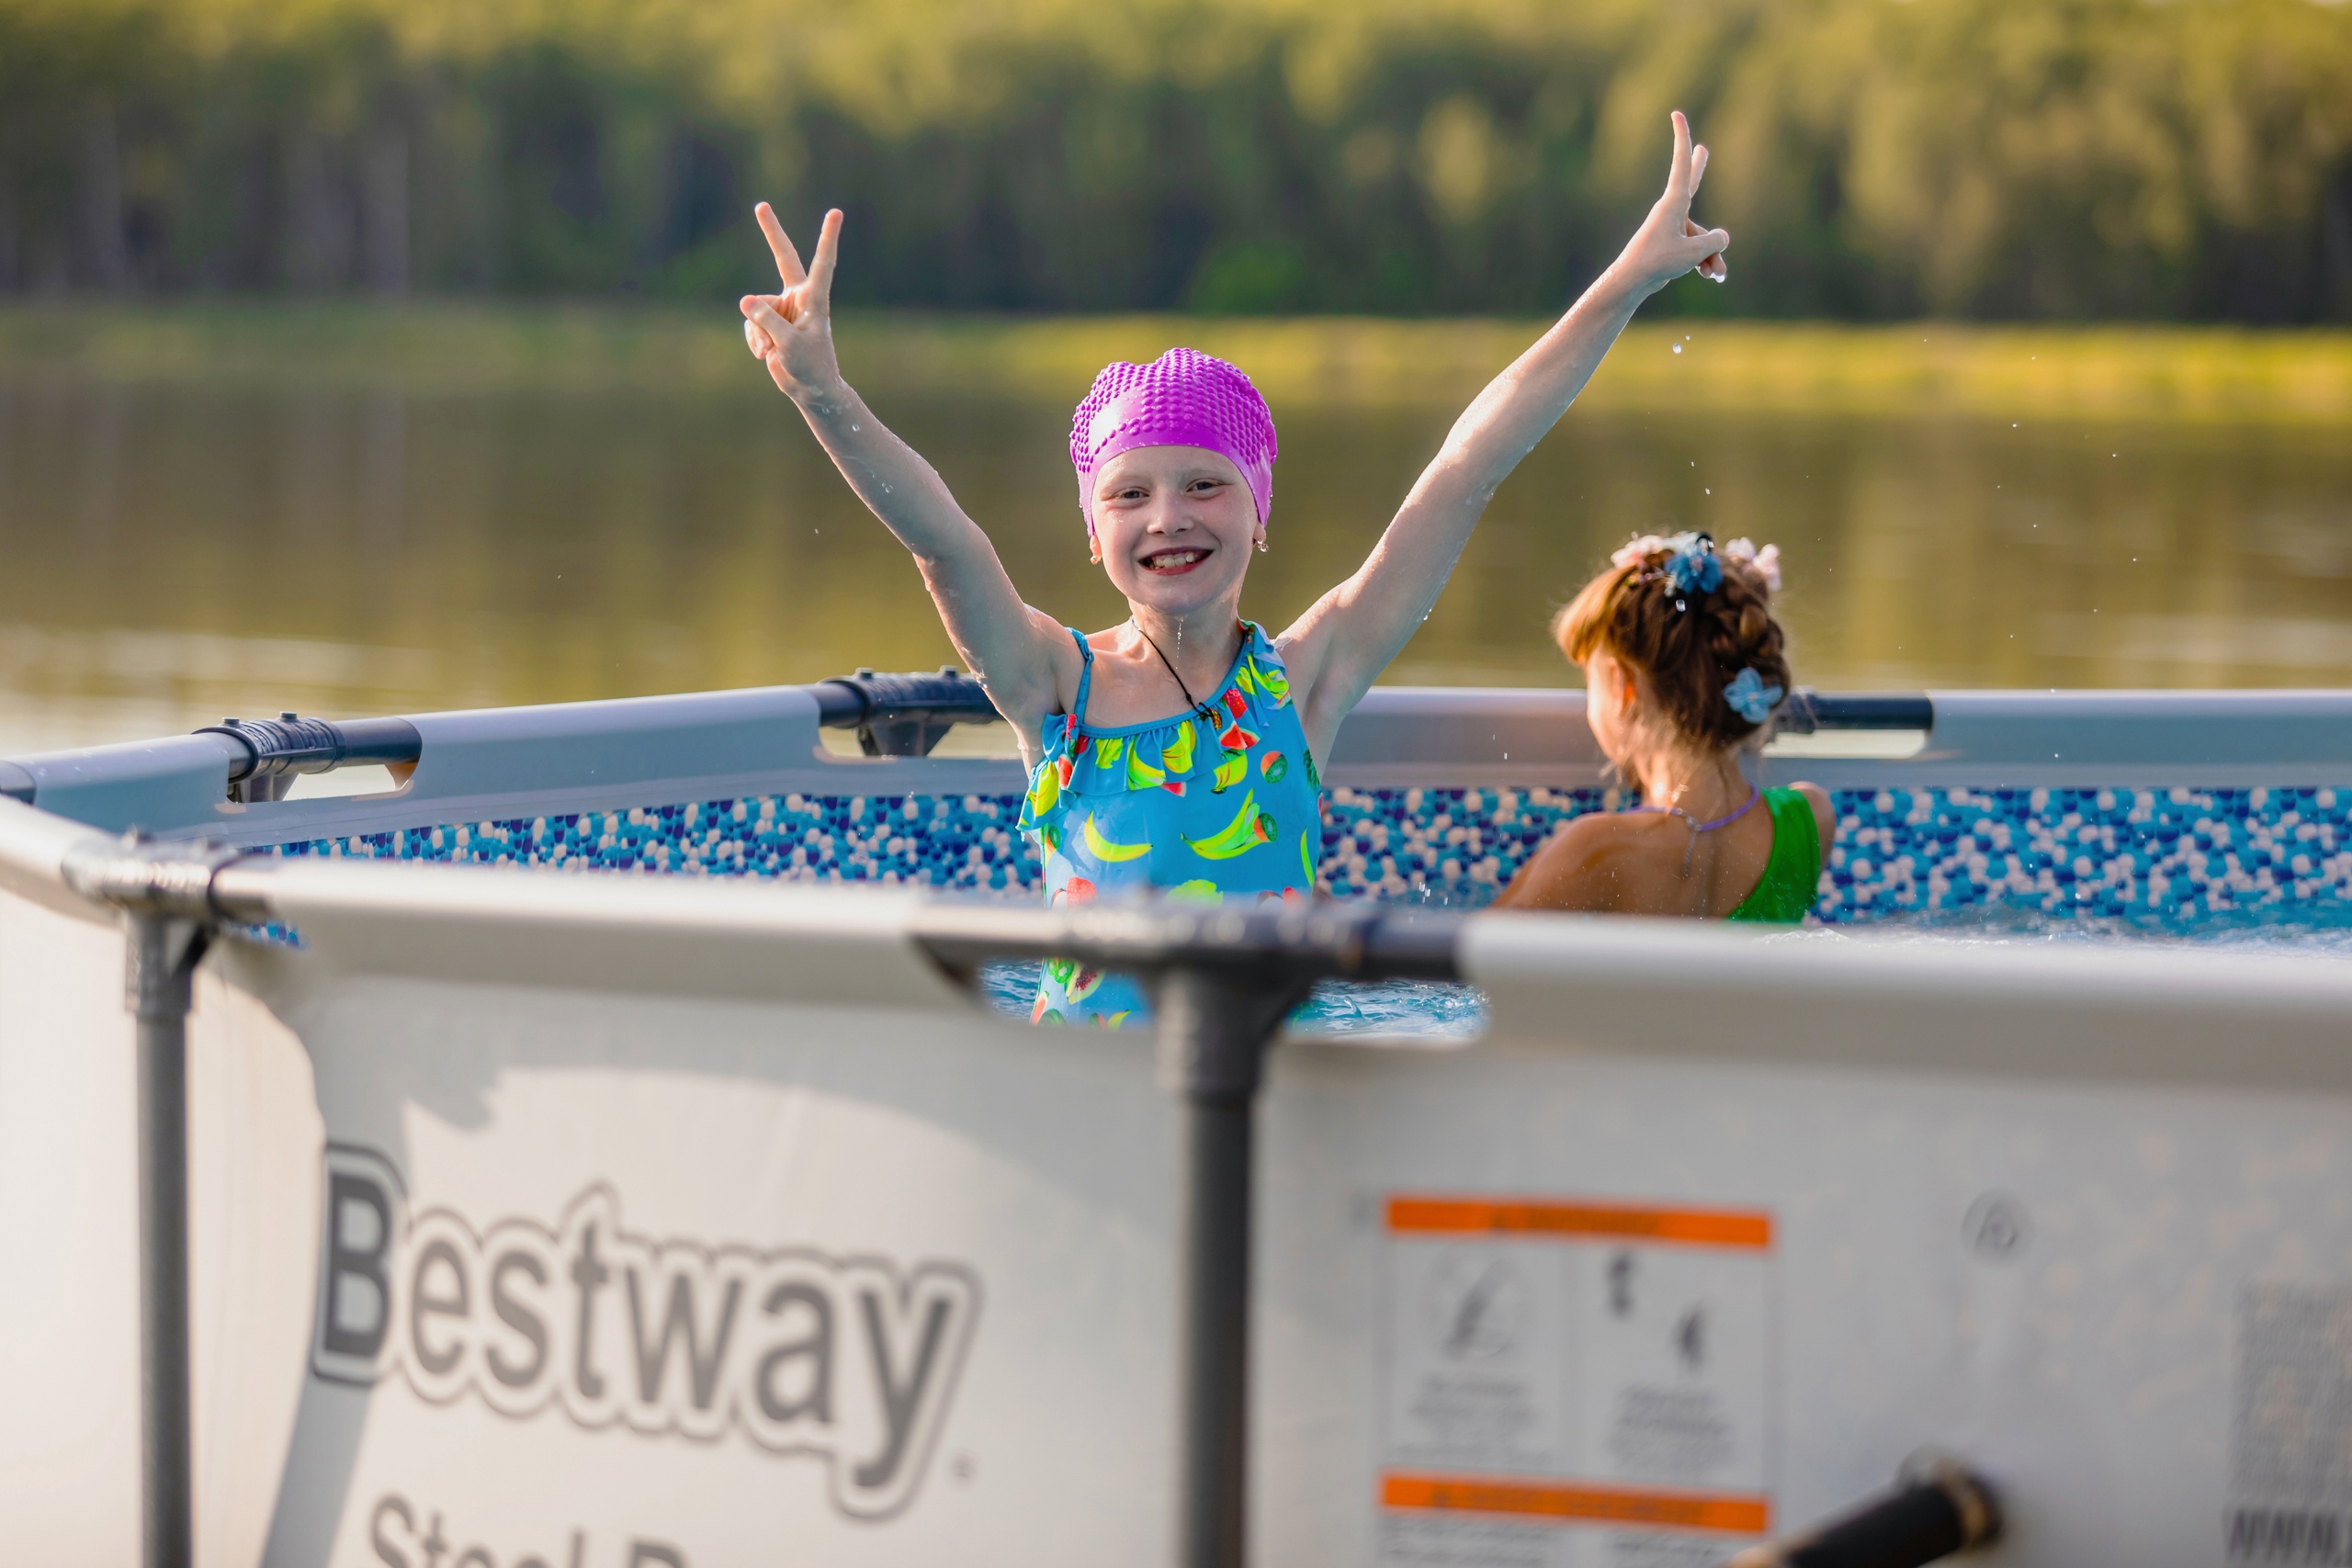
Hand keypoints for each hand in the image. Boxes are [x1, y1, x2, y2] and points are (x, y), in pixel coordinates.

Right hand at [740, 203, 843, 401]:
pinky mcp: (768, 321)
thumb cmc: (810, 367)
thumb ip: (767, 321)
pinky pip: (751, 325)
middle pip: (783, 258)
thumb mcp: (789, 345)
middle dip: (771, 233)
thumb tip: (744, 300)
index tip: (835, 212)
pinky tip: (766, 356)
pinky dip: (755, 341)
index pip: (821, 263)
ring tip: (774, 352)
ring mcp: (781, 308)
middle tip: (761, 205)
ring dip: (760, 333)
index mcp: (813, 299)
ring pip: (756, 309)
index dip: (827, 238)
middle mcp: (798, 297)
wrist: (809, 389)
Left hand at [1608, 111, 1729, 297]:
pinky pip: (1697, 250)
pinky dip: (1706, 263)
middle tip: (1702, 149)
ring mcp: (1673, 228)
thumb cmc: (1659, 261)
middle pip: (1692, 184)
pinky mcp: (1674, 246)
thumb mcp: (1695, 251)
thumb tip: (1722, 239)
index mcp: (1673, 202)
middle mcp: (1672, 211)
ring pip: (1703, 238)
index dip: (1681, 138)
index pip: (1681, 164)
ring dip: (1712, 257)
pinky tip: (1712, 277)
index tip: (1676, 114)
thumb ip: (1716, 241)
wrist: (1634, 282)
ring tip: (1716, 275)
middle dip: (1700, 168)